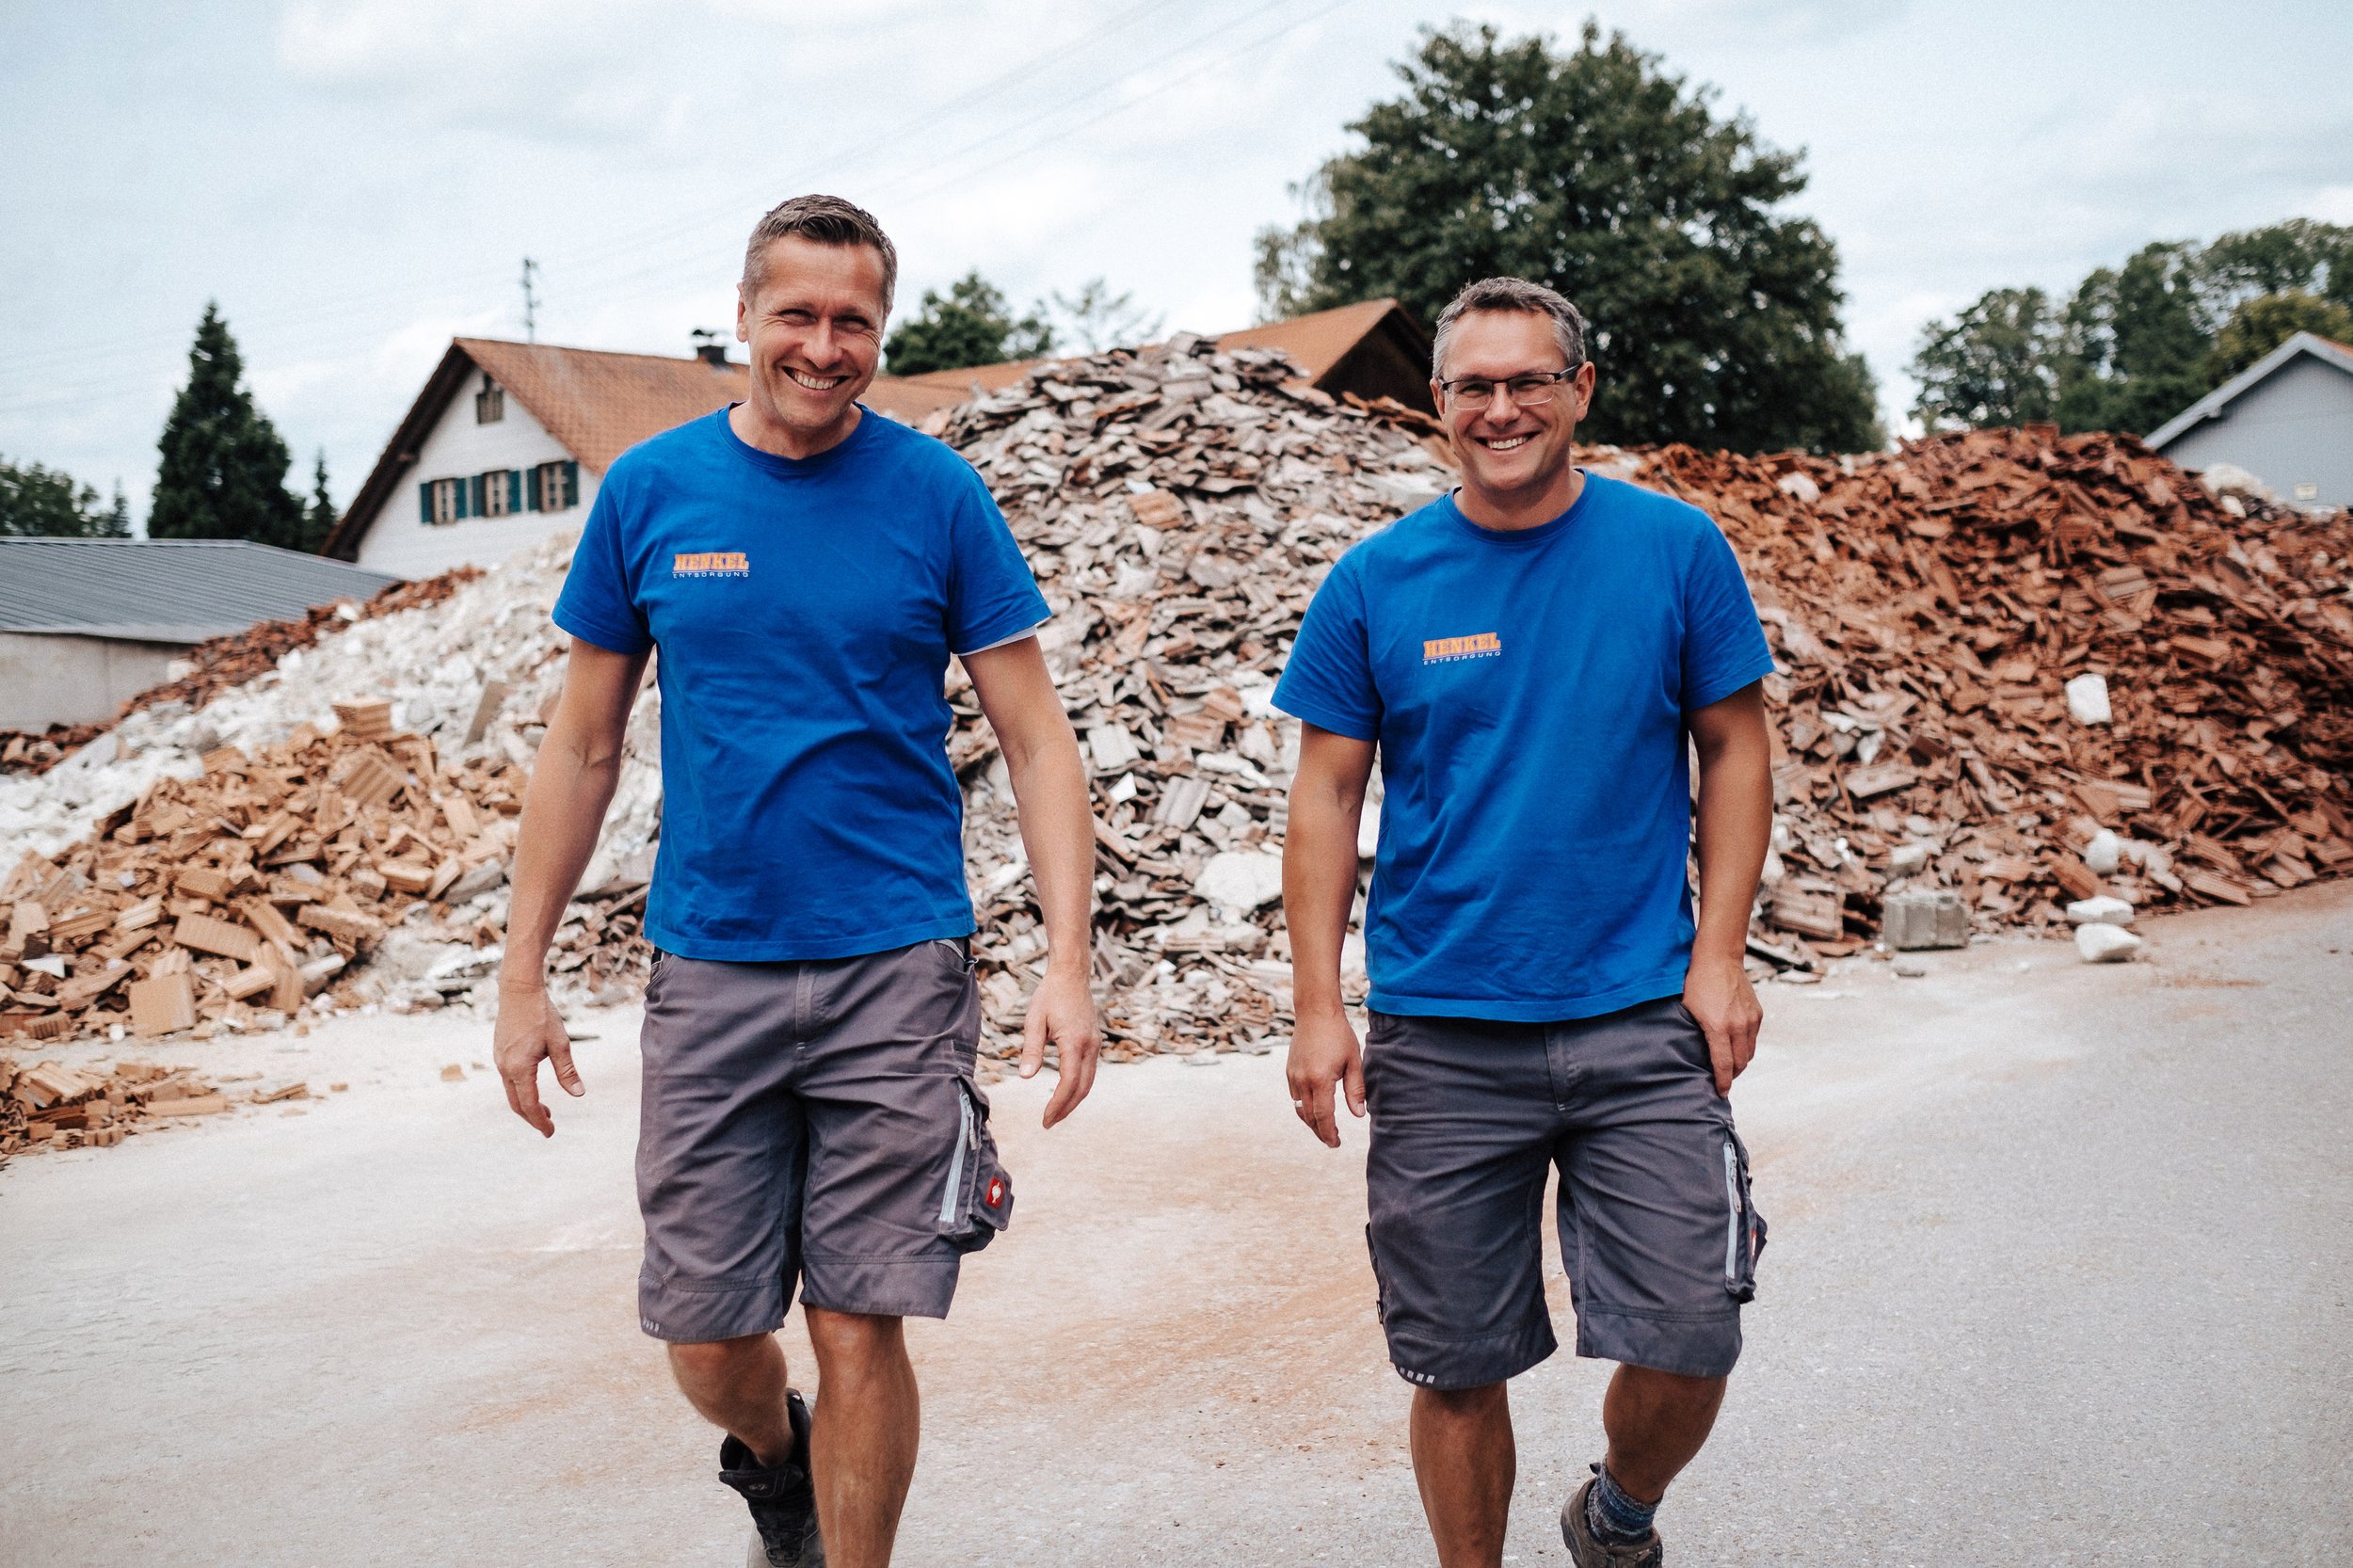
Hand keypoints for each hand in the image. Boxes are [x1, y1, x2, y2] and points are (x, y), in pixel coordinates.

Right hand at [494, 982, 582, 1136]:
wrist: (518, 990)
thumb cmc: (541, 1014)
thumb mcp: (560, 1043)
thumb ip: (567, 1071)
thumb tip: (578, 1094)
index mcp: (519, 1069)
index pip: (529, 1105)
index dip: (540, 1121)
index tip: (551, 1133)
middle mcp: (505, 1067)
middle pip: (516, 1103)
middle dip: (532, 1117)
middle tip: (548, 1127)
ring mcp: (499, 1059)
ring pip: (511, 1091)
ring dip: (526, 1103)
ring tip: (545, 1110)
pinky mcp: (499, 1052)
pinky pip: (508, 1079)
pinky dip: (520, 1090)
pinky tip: (532, 1086)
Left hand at [1021, 961, 1100, 1128]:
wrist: (1071, 975)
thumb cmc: (1049, 996)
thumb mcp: (1034, 1021)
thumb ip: (1031, 1050)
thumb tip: (1025, 1077)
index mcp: (1075, 1042)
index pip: (1069, 1083)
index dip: (1057, 1104)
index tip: (1044, 1119)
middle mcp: (1090, 1046)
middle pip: (1082, 1088)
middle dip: (1066, 1109)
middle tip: (1048, 1123)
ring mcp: (1095, 1044)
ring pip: (1088, 1082)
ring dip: (1073, 1100)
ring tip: (1056, 1113)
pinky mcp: (1094, 1042)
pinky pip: (1089, 1071)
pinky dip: (1079, 1087)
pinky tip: (1065, 1092)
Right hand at [1286, 1005, 1364, 1147]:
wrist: (1315, 1012)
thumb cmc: (1338, 1035)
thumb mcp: (1354, 1061)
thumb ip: (1355, 1090)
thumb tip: (1358, 1115)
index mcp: (1320, 1080)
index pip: (1323, 1116)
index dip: (1329, 1133)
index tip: (1336, 1144)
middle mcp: (1303, 1080)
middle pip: (1309, 1117)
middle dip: (1320, 1132)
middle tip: (1332, 1142)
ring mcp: (1293, 1076)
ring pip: (1299, 1109)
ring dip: (1311, 1122)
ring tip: (1324, 1129)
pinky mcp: (1289, 1071)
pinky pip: (1295, 1097)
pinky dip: (1303, 1108)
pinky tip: (1314, 1109)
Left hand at [1682, 950, 1761, 1096]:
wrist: (1719, 959)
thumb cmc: (1697, 984)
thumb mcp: (1688, 1011)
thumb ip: (1694, 1033)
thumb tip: (1693, 1055)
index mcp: (1718, 1027)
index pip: (1723, 1065)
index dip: (1723, 1083)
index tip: (1721, 1094)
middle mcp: (1738, 1026)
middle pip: (1740, 1063)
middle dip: (1732, 1075)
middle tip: (1723, 1081)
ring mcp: (1751, 1020)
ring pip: (1749, 1053)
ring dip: (1740, 1063)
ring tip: (1729, 1066)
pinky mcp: (1757, 1014)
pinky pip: (1753, 1038)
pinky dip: (1746, 1047)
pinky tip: (1735, 1047)